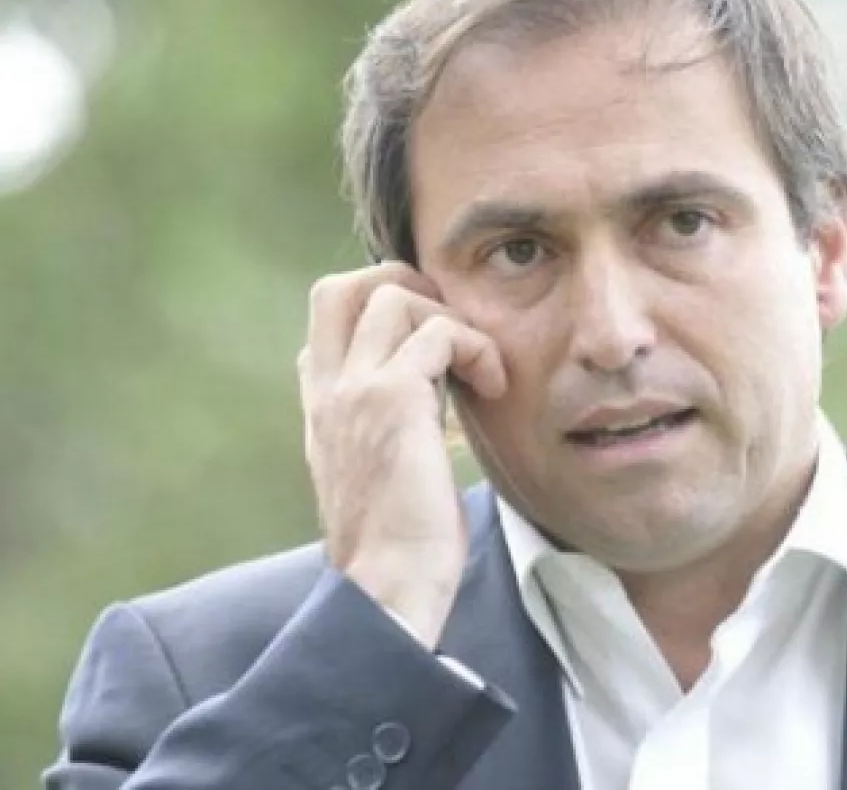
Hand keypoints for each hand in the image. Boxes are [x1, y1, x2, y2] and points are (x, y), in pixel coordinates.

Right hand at [296, 261, 506, 647]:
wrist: (386, 591)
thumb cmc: (400, 549)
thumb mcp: (380, 477)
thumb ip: (385, 431)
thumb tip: (428, 406)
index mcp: (321, 407)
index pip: (327, 321)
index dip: (381, 315)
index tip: (435, 351)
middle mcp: (328, 390)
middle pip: (341, 285)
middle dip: (404, 286)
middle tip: (453, 331)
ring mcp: (353, 389)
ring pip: (390, 294)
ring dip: (449, 317)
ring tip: (480, 368)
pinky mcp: (392, 398)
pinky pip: (440, 331)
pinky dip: (477, 346)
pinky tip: (494, 387)